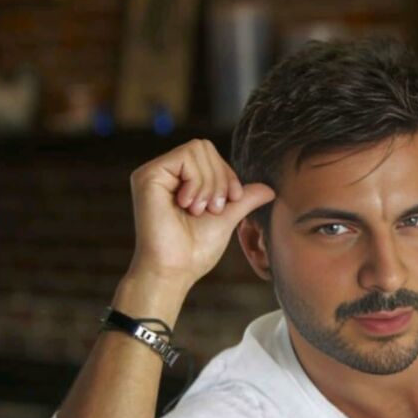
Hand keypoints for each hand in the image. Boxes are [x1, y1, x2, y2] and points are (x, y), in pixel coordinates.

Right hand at [128, 139, 275, 288]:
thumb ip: (244, 200)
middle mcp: (164, 173)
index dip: (228, 174)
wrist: (175, 270)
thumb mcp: (226, 218)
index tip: (232, 200)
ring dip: (209, 183)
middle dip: (219, 178)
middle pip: (204, 146)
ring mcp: (154, 173)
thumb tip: (270, 190)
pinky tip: (187, 205)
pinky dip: (196, 181)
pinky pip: (185, 157)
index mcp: (179, 180)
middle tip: (213, 208)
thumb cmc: (195, 251)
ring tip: (199, 210)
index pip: (210, 155)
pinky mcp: (148, 175)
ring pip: (197, 149)